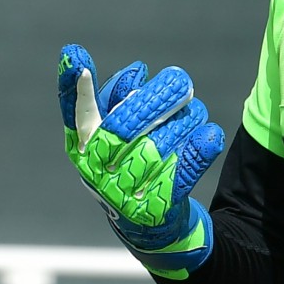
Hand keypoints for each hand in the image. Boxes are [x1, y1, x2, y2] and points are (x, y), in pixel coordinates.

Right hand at [56, 46, 225, 279]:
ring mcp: (127, 190)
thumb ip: (116, 99)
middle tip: (180, 80)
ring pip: (162, 141)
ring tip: (193, 110)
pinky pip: (184, 171)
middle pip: (126, 124)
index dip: (74, 88)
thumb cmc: (127, 162)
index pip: (75, 113)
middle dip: (157, 97)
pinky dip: (199, 149)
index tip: (79, 60)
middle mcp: (99, 169)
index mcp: (83, 147)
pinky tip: (210, 135)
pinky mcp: (159, 205)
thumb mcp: (112, 133)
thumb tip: (136, 73)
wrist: (145, 223)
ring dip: (185, 118)